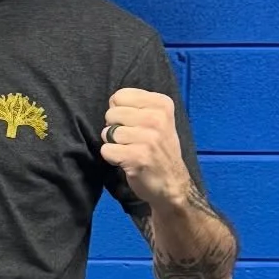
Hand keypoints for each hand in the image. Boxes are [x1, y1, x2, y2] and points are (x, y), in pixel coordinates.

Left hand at [99, 87, 189, 207]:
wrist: (172, 183)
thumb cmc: (159, 149)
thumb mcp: (158, 119)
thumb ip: (137, 106)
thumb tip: (112, 101)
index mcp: (162, 104)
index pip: (119, 95)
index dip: (119, 111)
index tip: (133, 124)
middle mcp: (157, 118)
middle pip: (111, 113)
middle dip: (114, 128)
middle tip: (131, 140)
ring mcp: (148, 138)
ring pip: (107, 133)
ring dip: (113, 144)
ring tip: (129, 150)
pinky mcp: (137, 157)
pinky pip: (106, 150)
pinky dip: (111, 158)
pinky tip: (126, 161)